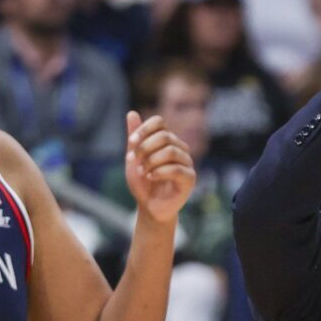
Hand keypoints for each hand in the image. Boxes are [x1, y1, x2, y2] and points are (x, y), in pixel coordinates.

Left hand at [124, 111, 195, 225]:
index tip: (131, 142)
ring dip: (151, 161)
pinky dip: (159, 172)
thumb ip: (134, 138)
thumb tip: (131, 113)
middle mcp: (180, 149)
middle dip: (145, 148)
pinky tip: (150, 177)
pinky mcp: (190, 179)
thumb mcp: (134, 158)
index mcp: (167, 141)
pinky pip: (177, 169)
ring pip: (171, 151)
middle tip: (133, 161)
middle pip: (165, 136)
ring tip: (142, 172)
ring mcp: (187, 163)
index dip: (144, 129)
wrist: (150, 207)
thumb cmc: (143, 183)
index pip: (160, 122)